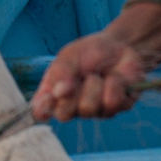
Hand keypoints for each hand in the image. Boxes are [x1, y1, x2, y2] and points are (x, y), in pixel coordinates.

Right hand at [32, 3, 160, 121]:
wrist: (118, 45)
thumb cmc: (88, 52)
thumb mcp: (69, 56)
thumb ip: (61, 72)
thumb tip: (59, 93)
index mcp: (55, 95)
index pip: (41, 112)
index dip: (44, 108)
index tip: (50, 96)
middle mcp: (72, 107)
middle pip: (64, 114)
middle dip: (72, 93)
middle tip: (80, 77)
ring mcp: (95, 111)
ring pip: (88, 108)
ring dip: (94, 85)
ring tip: (97, 75)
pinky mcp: (116, 109)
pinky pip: (112, 103)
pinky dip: (114, 84)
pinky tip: (113, 78)